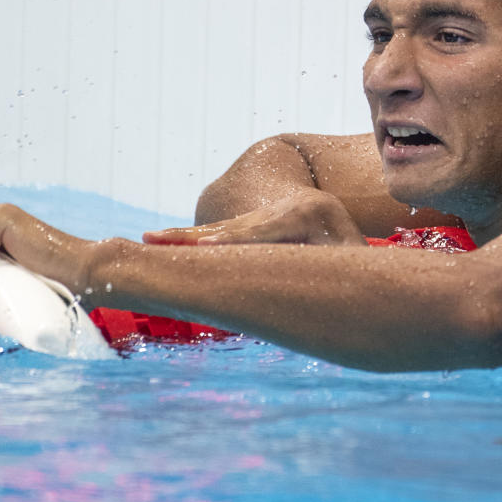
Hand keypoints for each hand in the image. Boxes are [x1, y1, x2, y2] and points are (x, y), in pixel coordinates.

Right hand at [144, 189, 366, 246]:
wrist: (345, 215)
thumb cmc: (353, 248)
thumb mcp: (354, 254)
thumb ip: (338, 267)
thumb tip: (331, 293)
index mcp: (310, 212)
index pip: (267, 230)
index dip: (235, 239)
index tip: (208, 245)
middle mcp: (281, 207)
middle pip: (235, 226)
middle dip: (198, 237)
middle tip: (158, 239)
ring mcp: (263, 211)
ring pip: (220, 227)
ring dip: (183, 238)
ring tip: (148, 239)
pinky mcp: (250, 221)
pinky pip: (217, 232)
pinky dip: (189, 240)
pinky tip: (159, 244)